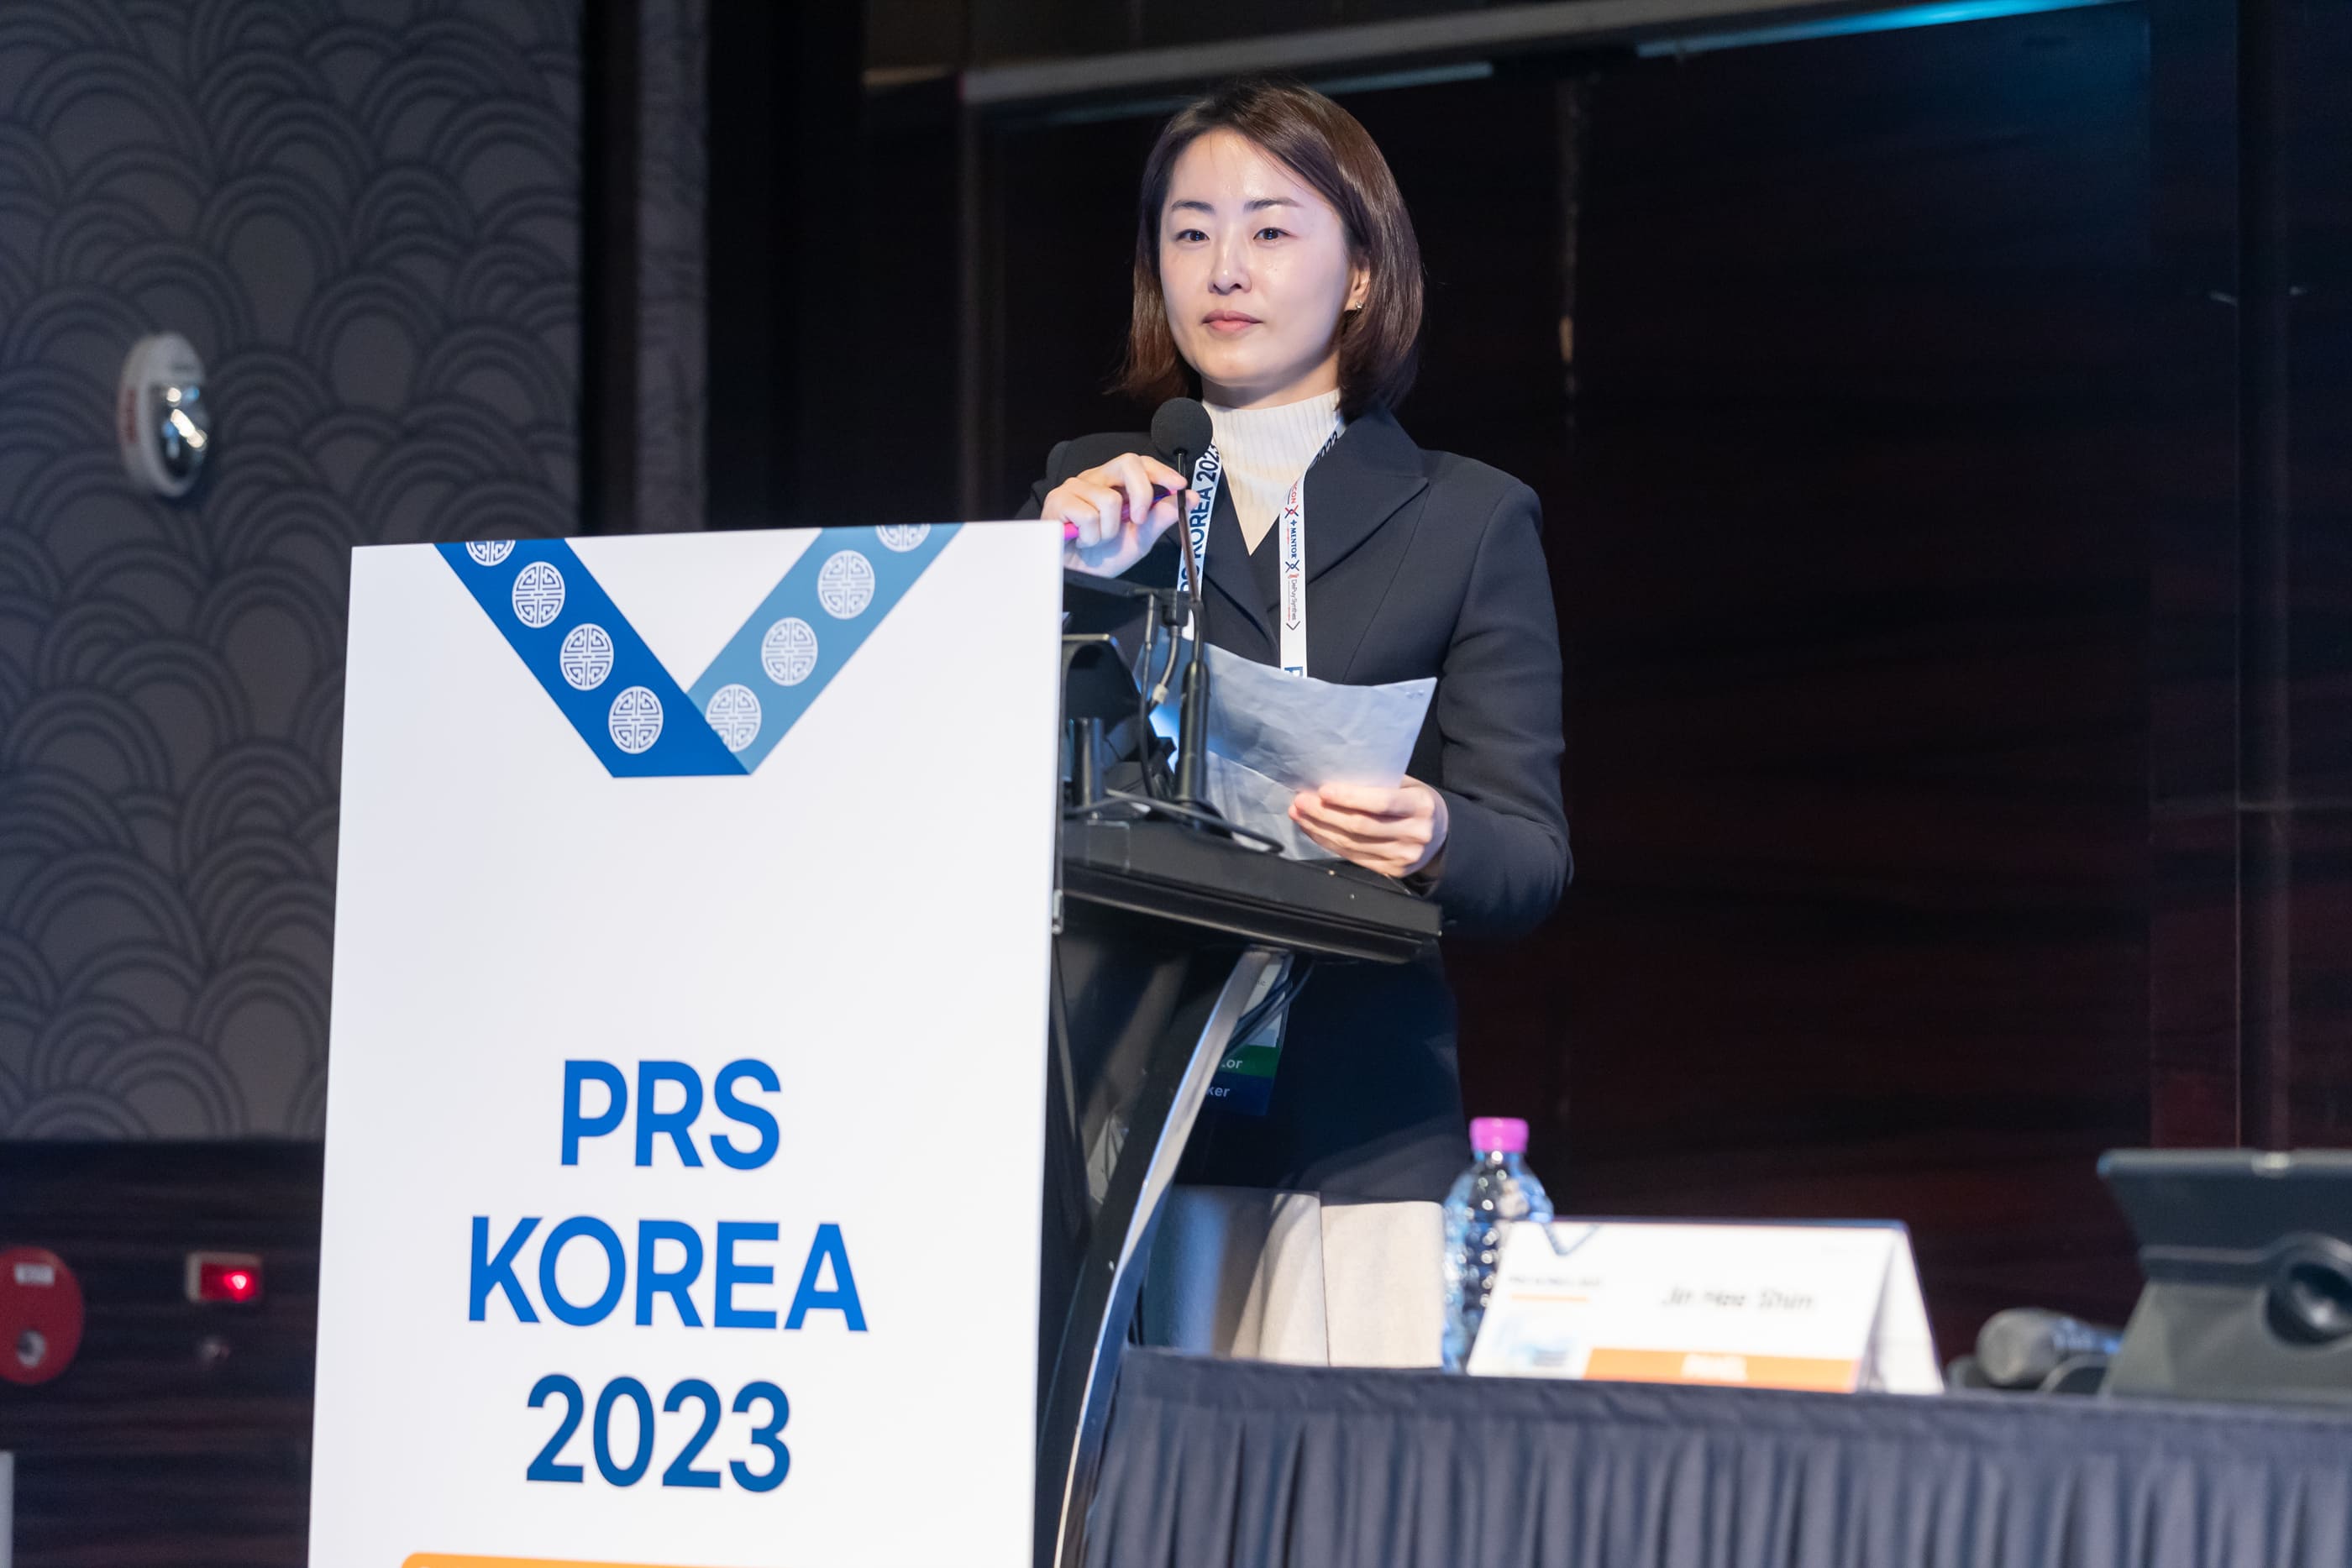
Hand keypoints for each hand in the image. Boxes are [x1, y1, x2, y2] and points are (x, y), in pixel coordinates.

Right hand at [1045, 452, 1192, 576]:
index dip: (1161, 471)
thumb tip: (1191, 497)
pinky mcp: (1058, 501)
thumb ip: (1161, 517)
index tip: (1179, 485)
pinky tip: (1081, 540)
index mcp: (1113, 485)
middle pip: (1127, 463)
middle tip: (1138, 521)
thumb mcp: (1139, 540)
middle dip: (1142, 493)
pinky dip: (1091, 537)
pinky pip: (1088, 515)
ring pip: (1110, 499)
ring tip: (1097, 540)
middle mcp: (1094, 480)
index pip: (1139, 463)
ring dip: (1109, 530)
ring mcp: (1074, 487)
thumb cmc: (1100, 557)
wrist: (1073, 578)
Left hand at [1289, 777, 1448, 877]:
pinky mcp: (1392, 871)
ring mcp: (1404, 856)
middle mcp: (1415, 833)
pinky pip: (1353, 857)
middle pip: (1361, 826)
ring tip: (1299, 815)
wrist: (1440, 835)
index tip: (1322, 790)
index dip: (1349, 798)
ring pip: (1352, 844)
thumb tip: (1333, 777)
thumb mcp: (1407, 785)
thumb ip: (1378, 783)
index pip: (1381, 802)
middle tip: (1300, 801)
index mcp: (1421, 806)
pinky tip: (1313, 830)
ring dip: (1320, 829)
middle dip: (1325, 813)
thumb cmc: (1415, 801)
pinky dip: (1328, 843)